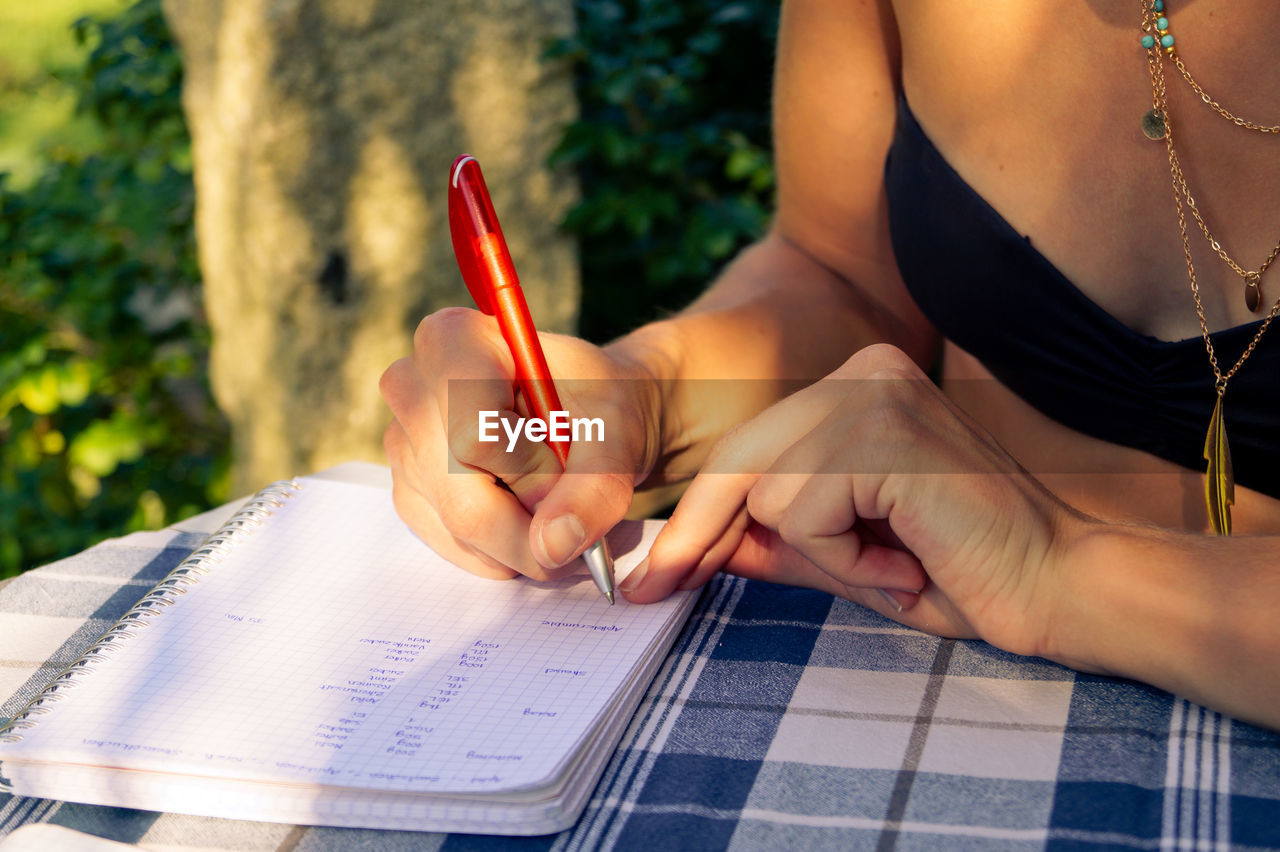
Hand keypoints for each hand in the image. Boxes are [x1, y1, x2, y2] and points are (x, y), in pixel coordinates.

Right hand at [380, 307, 661, 580]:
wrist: (595, 418)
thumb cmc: (604, 408)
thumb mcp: (620, 437)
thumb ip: (595, 487)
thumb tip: (552, 548)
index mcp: (455, 341)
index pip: (477, 436)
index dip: (535, 471)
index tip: (569, 463)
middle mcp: (412, 386)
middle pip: (461, 495)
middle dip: (532, 527)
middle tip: (580, 521)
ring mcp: (403, 443)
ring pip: (458, 528)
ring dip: (524, 544)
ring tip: (567, 516)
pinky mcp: (408, 490)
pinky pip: (452, 545)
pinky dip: (503, 552)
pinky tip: (535, 524)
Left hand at [620, 344, 1092, 657]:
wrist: (1060, 589)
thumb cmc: (962, 574)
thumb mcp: (843, 556)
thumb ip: (776, 539)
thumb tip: (695, 546)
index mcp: (857, 387)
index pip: (750, 449)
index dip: (697, 515)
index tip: (656, 570)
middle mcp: (863, 371)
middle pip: (738, 458)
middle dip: (698, 534)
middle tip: (653, 591)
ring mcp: (875, 394)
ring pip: (766, 491)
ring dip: (819, 556)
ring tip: (890, 568)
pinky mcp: (884, 433)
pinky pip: (803, 513)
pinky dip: (843, 560)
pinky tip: (904, 564)